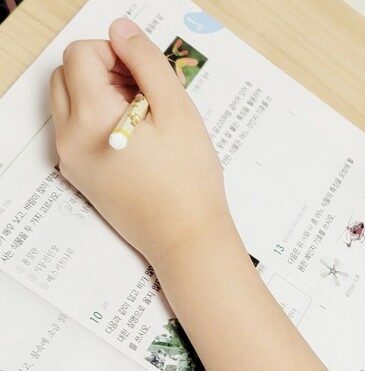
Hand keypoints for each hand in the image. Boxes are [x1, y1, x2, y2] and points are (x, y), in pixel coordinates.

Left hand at [50, 17, 233, 266]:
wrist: (187, 238)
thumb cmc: (190, 181)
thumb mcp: (178, 111)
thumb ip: (148, 63)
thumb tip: (123, 31)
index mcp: (91, 117)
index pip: (82, 54)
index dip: (117, 54)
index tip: (147, 77)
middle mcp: (70, 136)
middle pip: (67, 73)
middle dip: (103, 71)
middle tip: (146, 95)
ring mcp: (71, 158)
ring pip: (69, 101)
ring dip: (99, 94)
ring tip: (143, 120)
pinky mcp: (80, 174)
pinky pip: (76, 130)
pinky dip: (98, 121)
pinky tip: (137, 142)